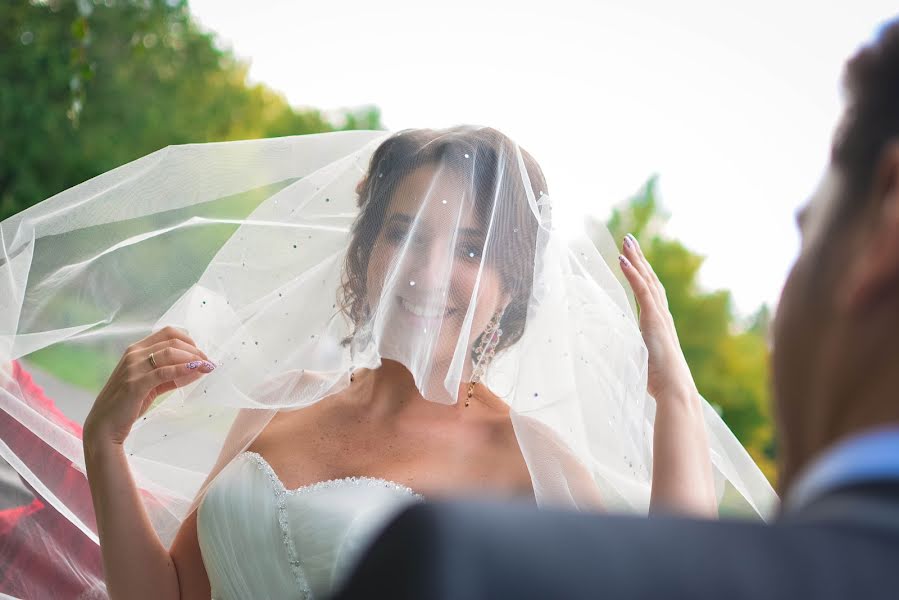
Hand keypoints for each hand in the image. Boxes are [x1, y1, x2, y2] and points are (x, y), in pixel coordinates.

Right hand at [84, 326, 214, 448]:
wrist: (105, 425)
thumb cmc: (128, 403)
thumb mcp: (151, 384)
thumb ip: (171, 375)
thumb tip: (197, 368)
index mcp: (136, 350)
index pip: (168, 333)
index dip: (189, 340)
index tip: (201, 353)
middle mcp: (134, 354)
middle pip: (173, 341)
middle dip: (195, 350)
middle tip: (209, 362)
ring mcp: (133, 368)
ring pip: (170, 353)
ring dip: (193, 358)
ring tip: (207, 367)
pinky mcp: (135, 384)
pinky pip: (164, 372)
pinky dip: (183, 369)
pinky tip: (196, 371)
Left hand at [618, 234, 697, 404]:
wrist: (675, 389)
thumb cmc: (660, 381)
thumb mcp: (643, 359)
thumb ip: (635, 349)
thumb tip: (621, 352)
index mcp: (659, 323)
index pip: (650, 292)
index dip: (641, 273)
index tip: (632, 257)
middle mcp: (661, 315)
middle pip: (650, 279)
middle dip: (640, 258)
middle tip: (629, 239)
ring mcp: (659, 315)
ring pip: (647, 279)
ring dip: (636, 258)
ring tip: (626, 241)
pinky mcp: (654, 319)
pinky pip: (642, 290)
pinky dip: (632, 273)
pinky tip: (623, 259)